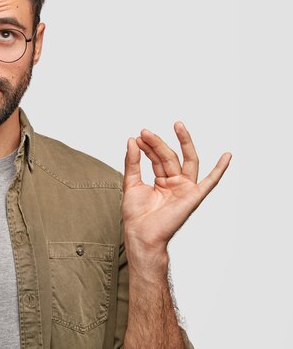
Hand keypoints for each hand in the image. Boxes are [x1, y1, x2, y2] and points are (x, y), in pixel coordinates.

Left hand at [122, 122, 230, 255]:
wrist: (141, 234)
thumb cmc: (136, 214)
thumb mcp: (131, 182)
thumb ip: (133, 162)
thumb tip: (132, 140)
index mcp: (162, 181)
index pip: (157, 157)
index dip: (148, 146)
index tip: (137, 137)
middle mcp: (175, 183)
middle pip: (169, 156)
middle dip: (158, 143)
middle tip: (145, 131)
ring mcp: (185, 189)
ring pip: (186, 161)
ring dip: (183, 142)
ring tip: (177, 125)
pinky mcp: (193, 197)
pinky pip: (210, 182)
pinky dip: (220, 169)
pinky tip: (227, 156)